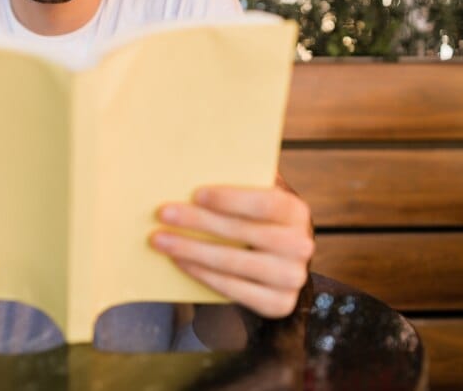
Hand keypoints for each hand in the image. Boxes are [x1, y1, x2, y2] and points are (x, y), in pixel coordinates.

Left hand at [149, 183, 313, 317]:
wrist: (280, 264)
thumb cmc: (257, 219)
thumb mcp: (258, 195)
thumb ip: (242, 178)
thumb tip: (200, 157)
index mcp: (296, 211)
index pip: (265, 203)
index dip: (230, 199)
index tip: (196, 194)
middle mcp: (301, 246)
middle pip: (244, 233)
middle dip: (199, 223)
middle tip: (164, 214)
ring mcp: (292, 278)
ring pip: (234, 264)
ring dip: (192, 250)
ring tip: (161, 240)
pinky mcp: (279, 304)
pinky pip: (234, 290)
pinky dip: (203, 275)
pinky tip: (179, 261)